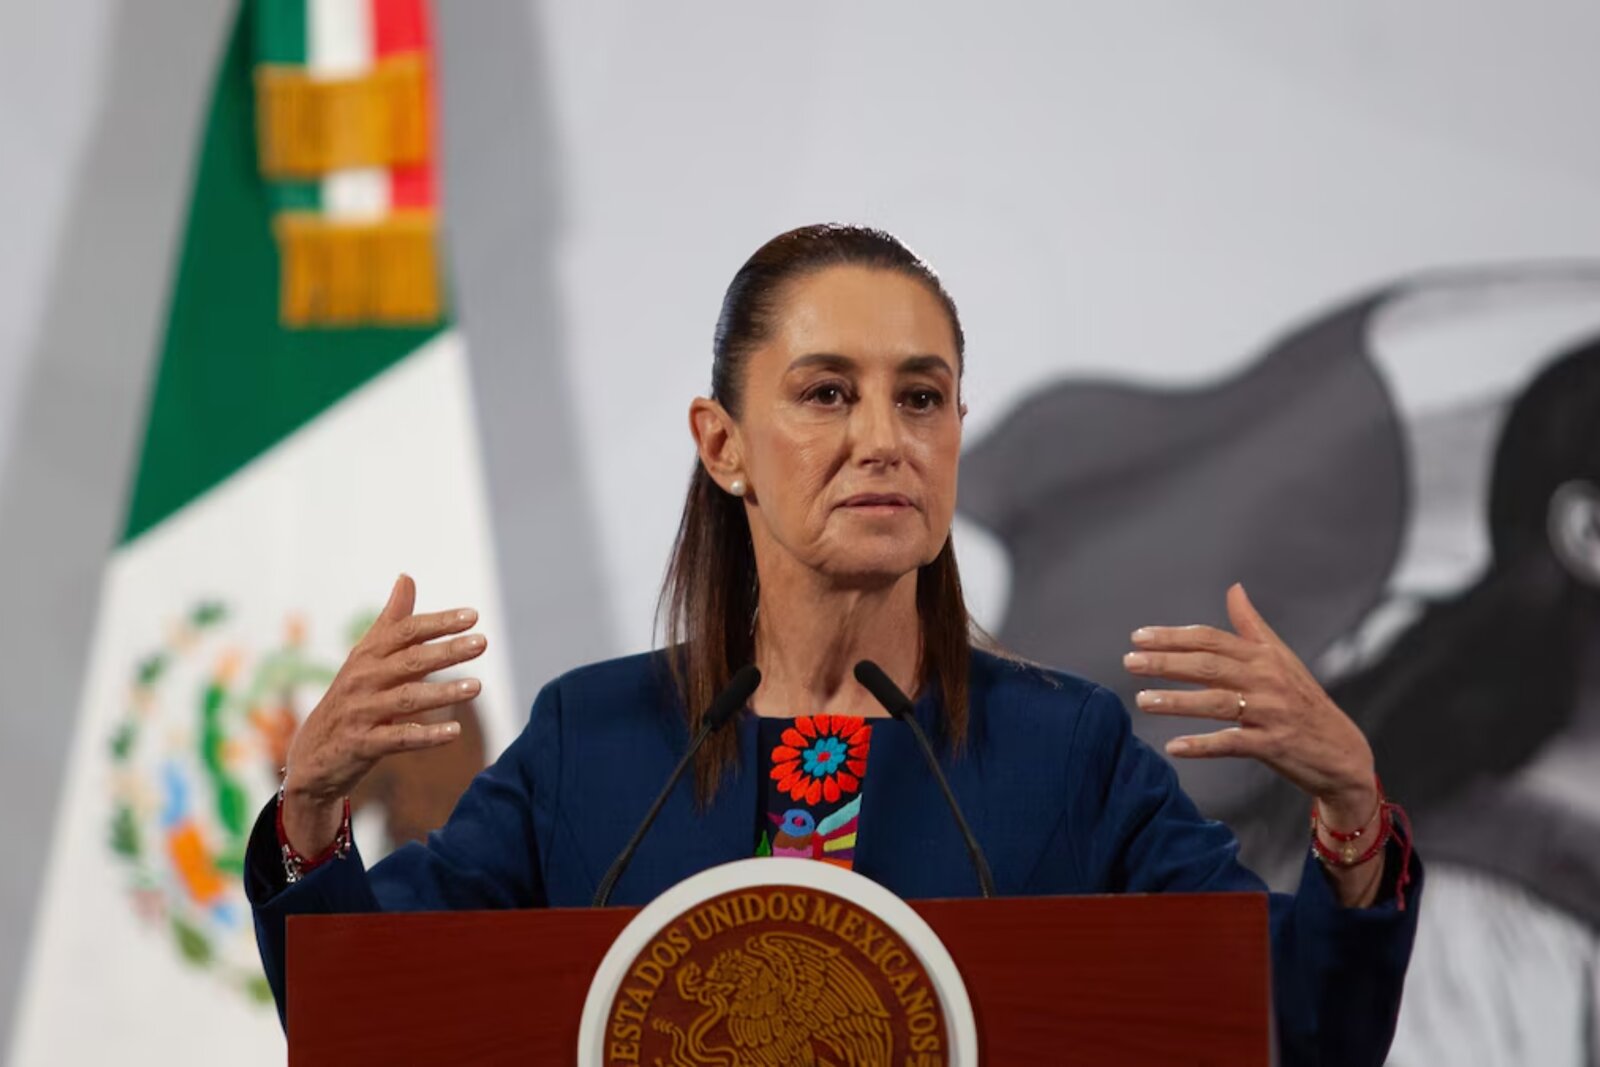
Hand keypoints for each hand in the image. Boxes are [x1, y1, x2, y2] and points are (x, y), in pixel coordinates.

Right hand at [281, 574, 485, 852]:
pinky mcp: (362, 744)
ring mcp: (361, 712)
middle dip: (447, 651)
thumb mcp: (366, 657)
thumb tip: (406, 577)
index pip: (406, 632)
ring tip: (477, 686)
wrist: (313, 754)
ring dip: (443, 692)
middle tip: (482, 642)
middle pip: (410, 661)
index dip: (438, 622)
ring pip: (407, 699)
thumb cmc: (351, 698)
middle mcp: (363, 679)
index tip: (473, 616)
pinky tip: (455, 732)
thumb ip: (392, 621)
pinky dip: (426, 735)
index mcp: (367, 655)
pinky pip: (398, 738)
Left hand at [1122, 583, 1377, 826]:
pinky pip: (1233, 743)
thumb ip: (1252, 625)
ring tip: (1142, 701)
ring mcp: (1271, 712)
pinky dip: (1203, 745)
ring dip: (1177, 701)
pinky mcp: (1274, 745)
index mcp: (1264, 656)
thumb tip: (1234, 588)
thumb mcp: (1281, 658)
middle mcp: (1267, 680)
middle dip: (1166, 662)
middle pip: (1209, 666)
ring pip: (1217, 703)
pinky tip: (1174, 746)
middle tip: (1129, 662)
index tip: (1138, 637)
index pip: (1211, 639)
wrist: (1342, 752)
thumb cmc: (1304, 700)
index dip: (1173, 636)